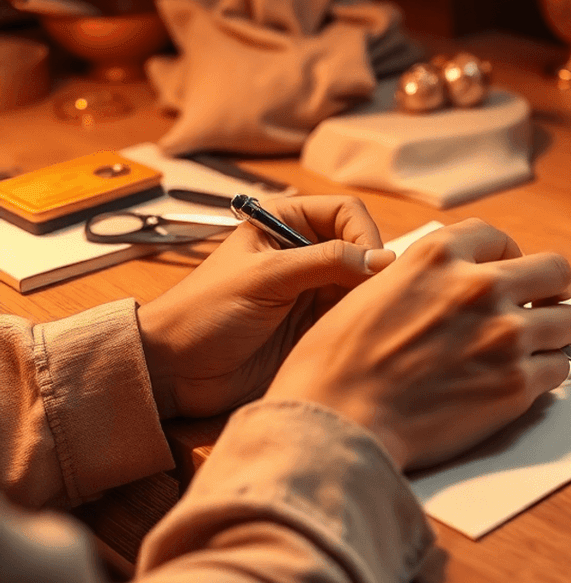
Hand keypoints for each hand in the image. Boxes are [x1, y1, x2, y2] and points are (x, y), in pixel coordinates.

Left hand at [137, 195, 395, 419]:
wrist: (174, 371)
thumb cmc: (206, 311)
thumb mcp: (267, 277)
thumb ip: (328, 262)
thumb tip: (384, 260)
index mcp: (285, 222)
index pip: (347, 212)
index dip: (365, 235)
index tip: (372, 266)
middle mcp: (303, 250)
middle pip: (360, 245)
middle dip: (372, 266)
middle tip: (373, 295)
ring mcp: (310, 287)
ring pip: (361, 280)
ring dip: (368, 294)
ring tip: (367, 314)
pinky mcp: (313, 321)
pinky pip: (350, 311)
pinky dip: (360, 316)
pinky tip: (358, 329)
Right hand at [266, 218, 570, 470]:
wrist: (337, 420)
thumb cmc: (337, 362)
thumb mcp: (373, 289)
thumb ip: (422, 277)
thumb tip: (447, 285)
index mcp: (439, 256)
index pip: (498, 237)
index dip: (506, 255)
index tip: (507, 272)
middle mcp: (479, 286)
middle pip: (554, 270)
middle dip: (551, 287)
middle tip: (544, 304)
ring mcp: (504, 335)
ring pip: (569, 320)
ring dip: (556, 332)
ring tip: (541, 346)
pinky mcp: (516, 384)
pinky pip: (558, 369)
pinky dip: (546, 375)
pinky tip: (525, 381)